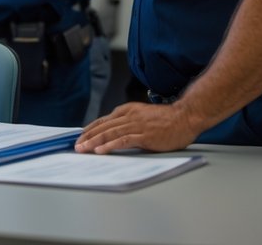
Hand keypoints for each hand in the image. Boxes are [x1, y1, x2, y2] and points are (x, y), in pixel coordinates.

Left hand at [75, 101, 202, 153]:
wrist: (185, 117)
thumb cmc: (166, 120)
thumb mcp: (142, 116)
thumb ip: (128, 122)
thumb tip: (114, 133)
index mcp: (127, 110)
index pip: (103, 120)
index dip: (90, 129)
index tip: (80, 137)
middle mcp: (129, 116)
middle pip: (103, 127)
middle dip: (87, 137)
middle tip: (76, 146)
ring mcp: (136, 125)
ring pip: (110, 134)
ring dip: (94, 142)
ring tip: (83, 149)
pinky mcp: (144, 136)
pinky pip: (123, 141)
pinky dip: (110, 146)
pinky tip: (100, 151)